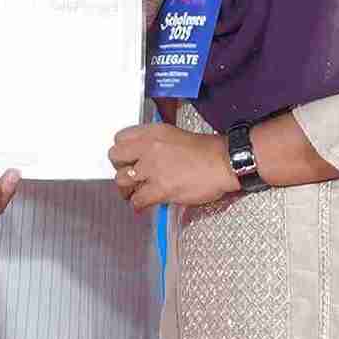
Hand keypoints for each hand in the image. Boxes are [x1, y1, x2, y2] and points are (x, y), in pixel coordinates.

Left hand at [108, 122, 240, 211]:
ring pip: (122, 180)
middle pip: (115, 157)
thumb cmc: (207, 151)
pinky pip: (137, 199)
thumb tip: (143, 156)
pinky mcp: (160, 188)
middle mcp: (149, 147)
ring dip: (126, 189)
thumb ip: (155, 144)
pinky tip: (143, 205)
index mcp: (153, 132)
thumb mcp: (175, 135)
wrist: (223, 163)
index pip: (120, 138)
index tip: (126, 159)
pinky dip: (138, 204)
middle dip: (119, 168)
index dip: (122, 151)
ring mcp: (153, 168)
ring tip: (133, 193)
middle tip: (127, 176)